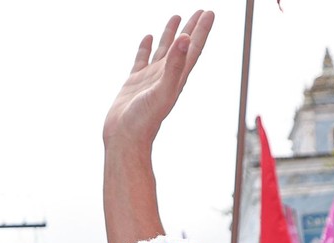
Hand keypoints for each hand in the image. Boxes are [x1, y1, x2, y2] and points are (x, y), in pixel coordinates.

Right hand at [103, 10, 213, 147]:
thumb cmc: (144, 122)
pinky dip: (146, 47)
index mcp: (176, 78)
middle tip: (200, 11)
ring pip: (163, 51)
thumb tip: (185, 39)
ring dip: (170, 34)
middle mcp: (166, 77)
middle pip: (182, 47)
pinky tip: (148, 38)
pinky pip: (142, 59)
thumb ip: (174, 66)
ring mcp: (150, 79)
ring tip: (176, 16)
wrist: (125, 139)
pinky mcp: (134, 83)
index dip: (201, 30)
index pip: (193, 49)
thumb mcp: (162, 91)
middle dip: (191, 28)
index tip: (208, 13)